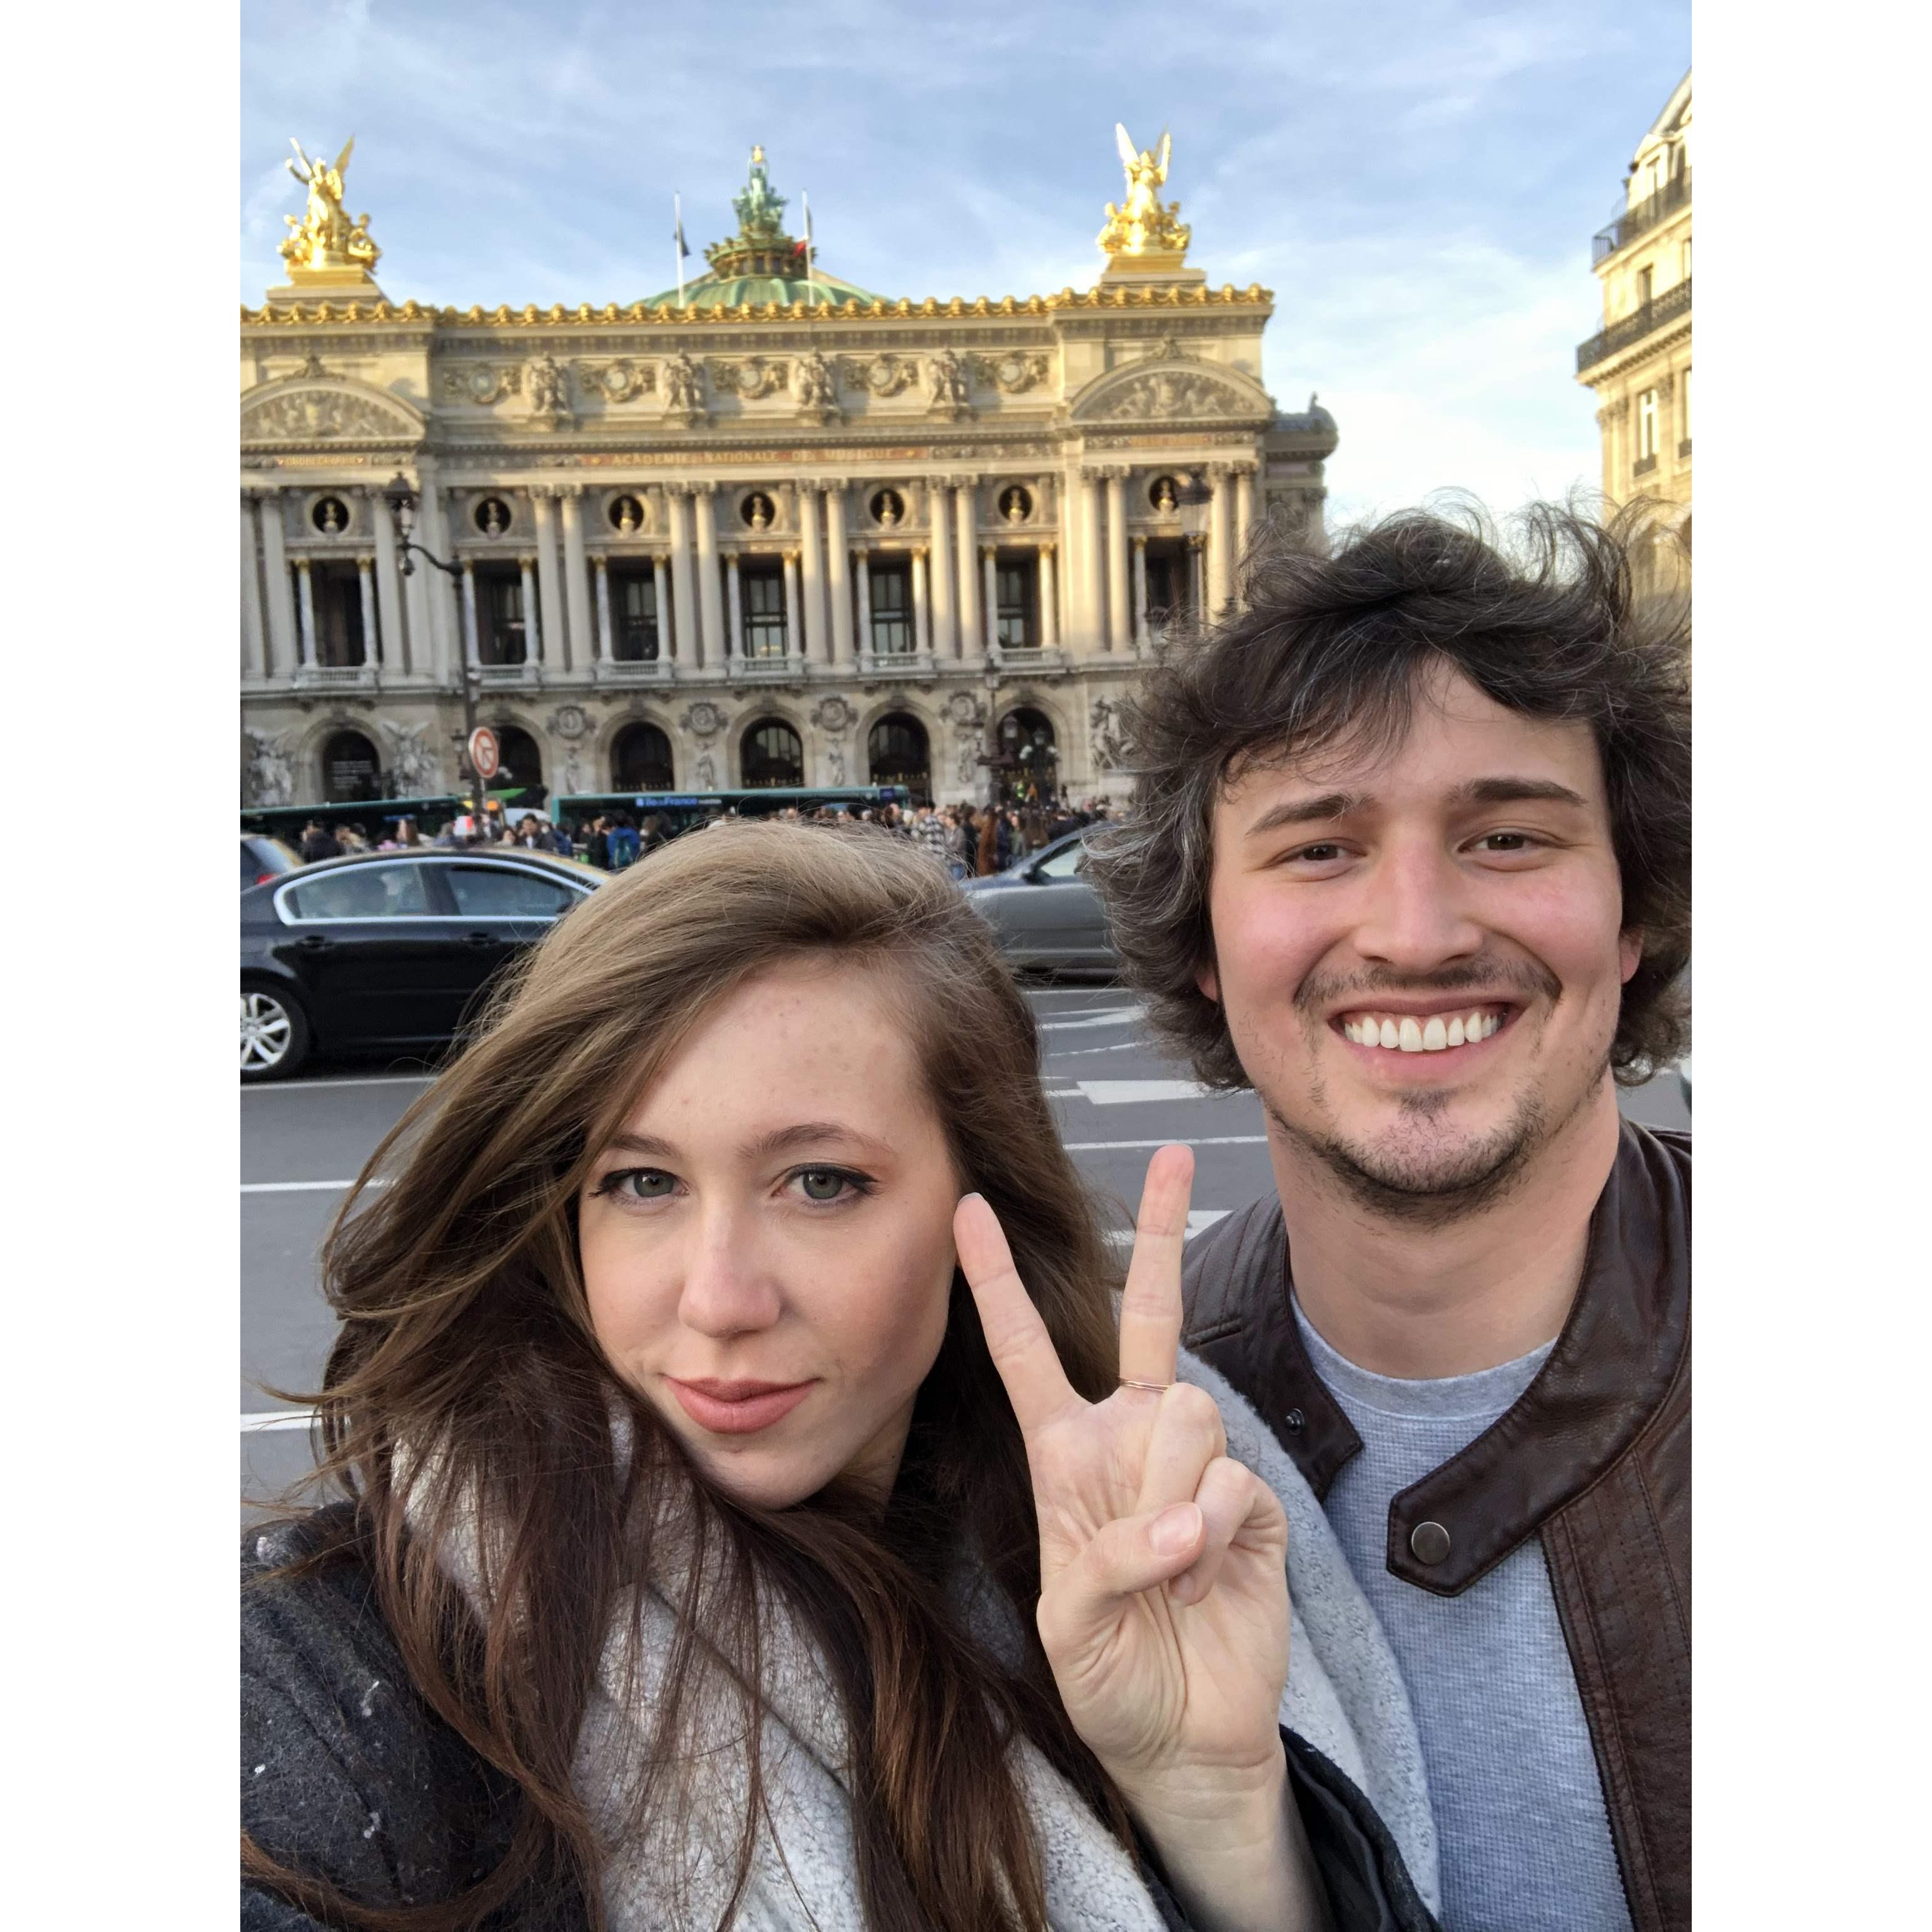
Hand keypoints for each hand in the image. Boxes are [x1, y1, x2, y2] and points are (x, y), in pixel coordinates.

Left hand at [953, 1145, 1290, 1818]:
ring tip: (1164, 1568)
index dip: (996, 1283)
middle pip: (1148, 1314)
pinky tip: (1200, 1581)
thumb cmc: (1107, 1675)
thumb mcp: (1067, 1625)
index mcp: (1065, 1453)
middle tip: (1178, 1153)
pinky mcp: (1252, 1501)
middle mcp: (1130, 1438)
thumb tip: (1180, 1516)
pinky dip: (1209, 1536)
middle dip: (1163, 1230)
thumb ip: (1105, 1562)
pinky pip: (1229, 1482)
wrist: (1183, 1737)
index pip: (1027, 1351)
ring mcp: (1194, 1463)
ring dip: (1168, 1494)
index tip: (967, 1210)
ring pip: (1186, 1412)